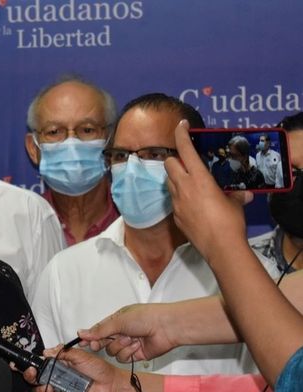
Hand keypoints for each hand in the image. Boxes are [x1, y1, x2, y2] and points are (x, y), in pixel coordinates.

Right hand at [22, 346, 126, 391]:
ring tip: (51, 387)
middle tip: (33, 373)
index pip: (38, 365)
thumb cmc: (99, 369)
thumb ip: (63, 352)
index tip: (17, 363)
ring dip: (42, 389)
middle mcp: (56, 377)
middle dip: (29, 376)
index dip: (26, 365)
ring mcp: (60, 390)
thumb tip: (47, 352)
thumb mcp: (81, 355)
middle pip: (34, 379)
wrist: (111, 384)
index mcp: (58, 365)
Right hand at [77, 303, 177, 362]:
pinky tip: (137, 346)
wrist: (166, 327)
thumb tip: (82, 333)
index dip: (90, 337)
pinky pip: (123, 358)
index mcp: (116, 321)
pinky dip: (129, 352)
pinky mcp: (135, 355)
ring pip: (112, 352)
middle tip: (98, 345)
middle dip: (102, 343)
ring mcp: (128, 344)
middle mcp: (121, 333)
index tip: (82, 343)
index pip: (98, 331)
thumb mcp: (118, 321)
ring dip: (120, 346)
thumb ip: (99, 330)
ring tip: (131, 339)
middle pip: (103, 343)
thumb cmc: (145, 317)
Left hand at [165, 120, 252, 260]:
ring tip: (190, 182)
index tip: (180, 125)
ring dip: (176, 178)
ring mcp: (176, 203)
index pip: (184, 150)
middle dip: (175, 159)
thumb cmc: (229, 221)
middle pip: (169, 164)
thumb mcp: (235, 203)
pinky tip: (192, 204)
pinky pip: (173, 201)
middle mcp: (182, 187)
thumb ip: (235, 195)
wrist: (220, 247)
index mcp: (198, 178)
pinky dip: (180, 197)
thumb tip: (242, 194)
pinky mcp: (175, 216)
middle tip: (187, 162)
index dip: (181, 135)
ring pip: (169, 182)